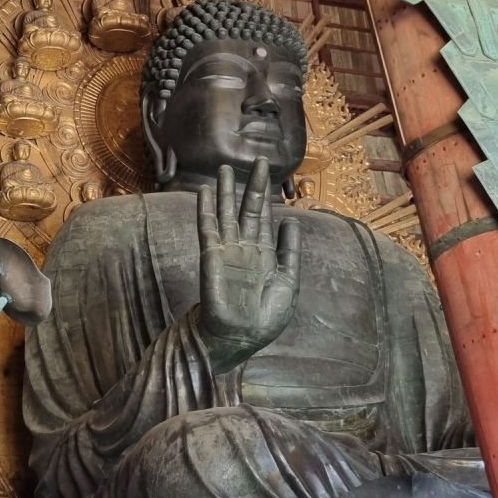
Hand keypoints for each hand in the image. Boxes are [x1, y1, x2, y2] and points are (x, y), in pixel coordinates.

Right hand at [197, 159, 300, 369]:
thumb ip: (290, 252)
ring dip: (226, 191)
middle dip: (254, 186)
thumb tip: (292, 220)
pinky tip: (204, 191)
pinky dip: (206, 209)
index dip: (269, 198)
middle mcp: (246, 248)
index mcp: (266, 255)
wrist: (241, 337)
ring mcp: (228, 250)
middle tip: (260, 160)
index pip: (267, 219)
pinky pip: (208, 228)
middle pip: (249, 209)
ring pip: (227, 213)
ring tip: (225, 168)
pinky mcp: (212, 256)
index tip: (271, 175)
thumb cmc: (265, 317)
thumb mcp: (288, 283)